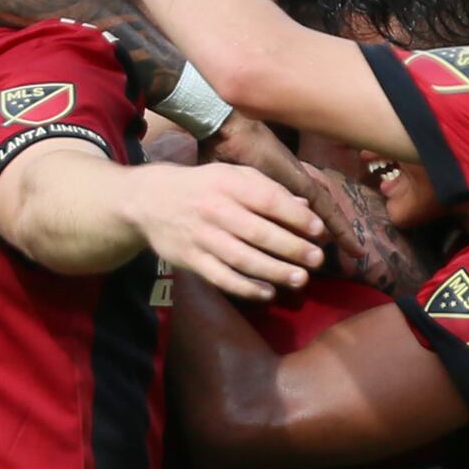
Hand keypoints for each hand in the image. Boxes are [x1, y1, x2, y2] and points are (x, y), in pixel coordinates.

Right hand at [135, 159, 324, 300]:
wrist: (149, 201)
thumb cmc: (202, 187)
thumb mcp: (232, 176)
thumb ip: (267, 189)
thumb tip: (305, 206)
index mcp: (228, 184)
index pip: (268, 200)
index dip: (296, 216)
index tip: (319, 230)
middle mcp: (215, 210)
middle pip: (258, 232)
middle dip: (292, 247)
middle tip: (317, 259)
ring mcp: (201, 237)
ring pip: (242, 258)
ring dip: (274, 271)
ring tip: (300, 278)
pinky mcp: (191, 259)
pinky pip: (221, 277)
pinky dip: (246, 287)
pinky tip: (268, 293)